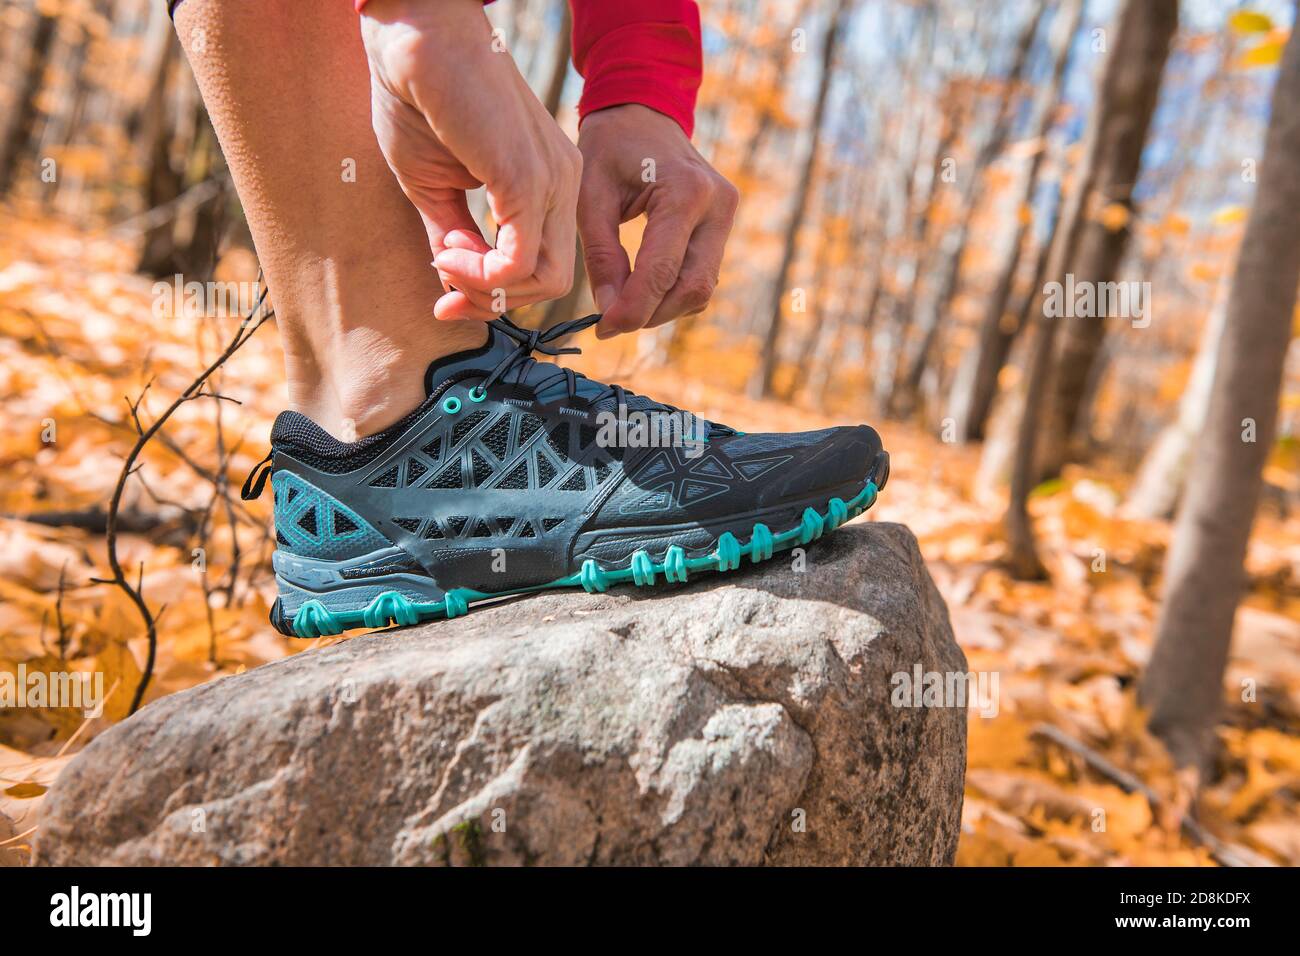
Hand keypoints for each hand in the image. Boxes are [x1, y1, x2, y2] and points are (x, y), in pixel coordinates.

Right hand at [360, 0, 581, 320]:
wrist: (416, 39)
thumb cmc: (420, 100)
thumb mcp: (436, 185)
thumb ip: (455, 234)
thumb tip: (454, 279)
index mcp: (547, 182)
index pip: (543, 264)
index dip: (495, 293)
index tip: (446, 296)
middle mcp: (562, 183)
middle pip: (552, 281)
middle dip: (496, 301)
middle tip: (446, 293)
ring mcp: (553, 181)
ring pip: (546, 279)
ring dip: (487, 288)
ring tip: (444, 259)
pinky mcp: (530, 180)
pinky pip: (521, 261)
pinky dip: (482, 273)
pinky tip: (447, 250)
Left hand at [577, 104, 737, 337]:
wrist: (640, 114)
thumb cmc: (609, 150)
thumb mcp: (591, 198)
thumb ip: (601, 256)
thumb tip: (609, 311)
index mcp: (686, 191)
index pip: (662, 271)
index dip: (633, 308)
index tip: (603, 328)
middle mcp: (718, 204)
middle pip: (692, 287)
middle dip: (651, 314)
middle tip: (612, 322)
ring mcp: (727, 214)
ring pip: (702, 288)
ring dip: (663, 307)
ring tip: (624, 304)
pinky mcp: (725, 223)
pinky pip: (704, 275)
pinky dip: (673, 292)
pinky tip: (643, 287)